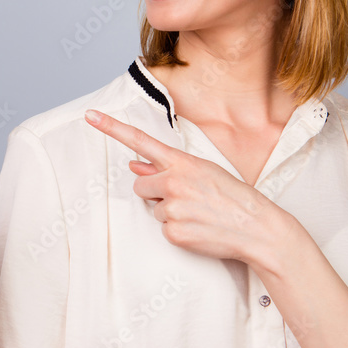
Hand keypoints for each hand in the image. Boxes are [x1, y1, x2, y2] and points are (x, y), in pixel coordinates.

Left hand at [83, 109, 287, 265]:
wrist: (257, 227)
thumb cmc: (231, 196)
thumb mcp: (202, 171)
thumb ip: (165, 168)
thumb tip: (133, 164)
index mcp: (181, 162)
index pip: (139, 140)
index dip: (111, 127)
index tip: (90, 115)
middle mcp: (173, 181)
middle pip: (140, 185)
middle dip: (155, 192)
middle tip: (186, 198)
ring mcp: (173, 207)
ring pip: (154, 209)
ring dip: (171, 212)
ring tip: (199, 213)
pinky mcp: (174, 232)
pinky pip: (164, 230)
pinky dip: (178, 231)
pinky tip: (200, 228)